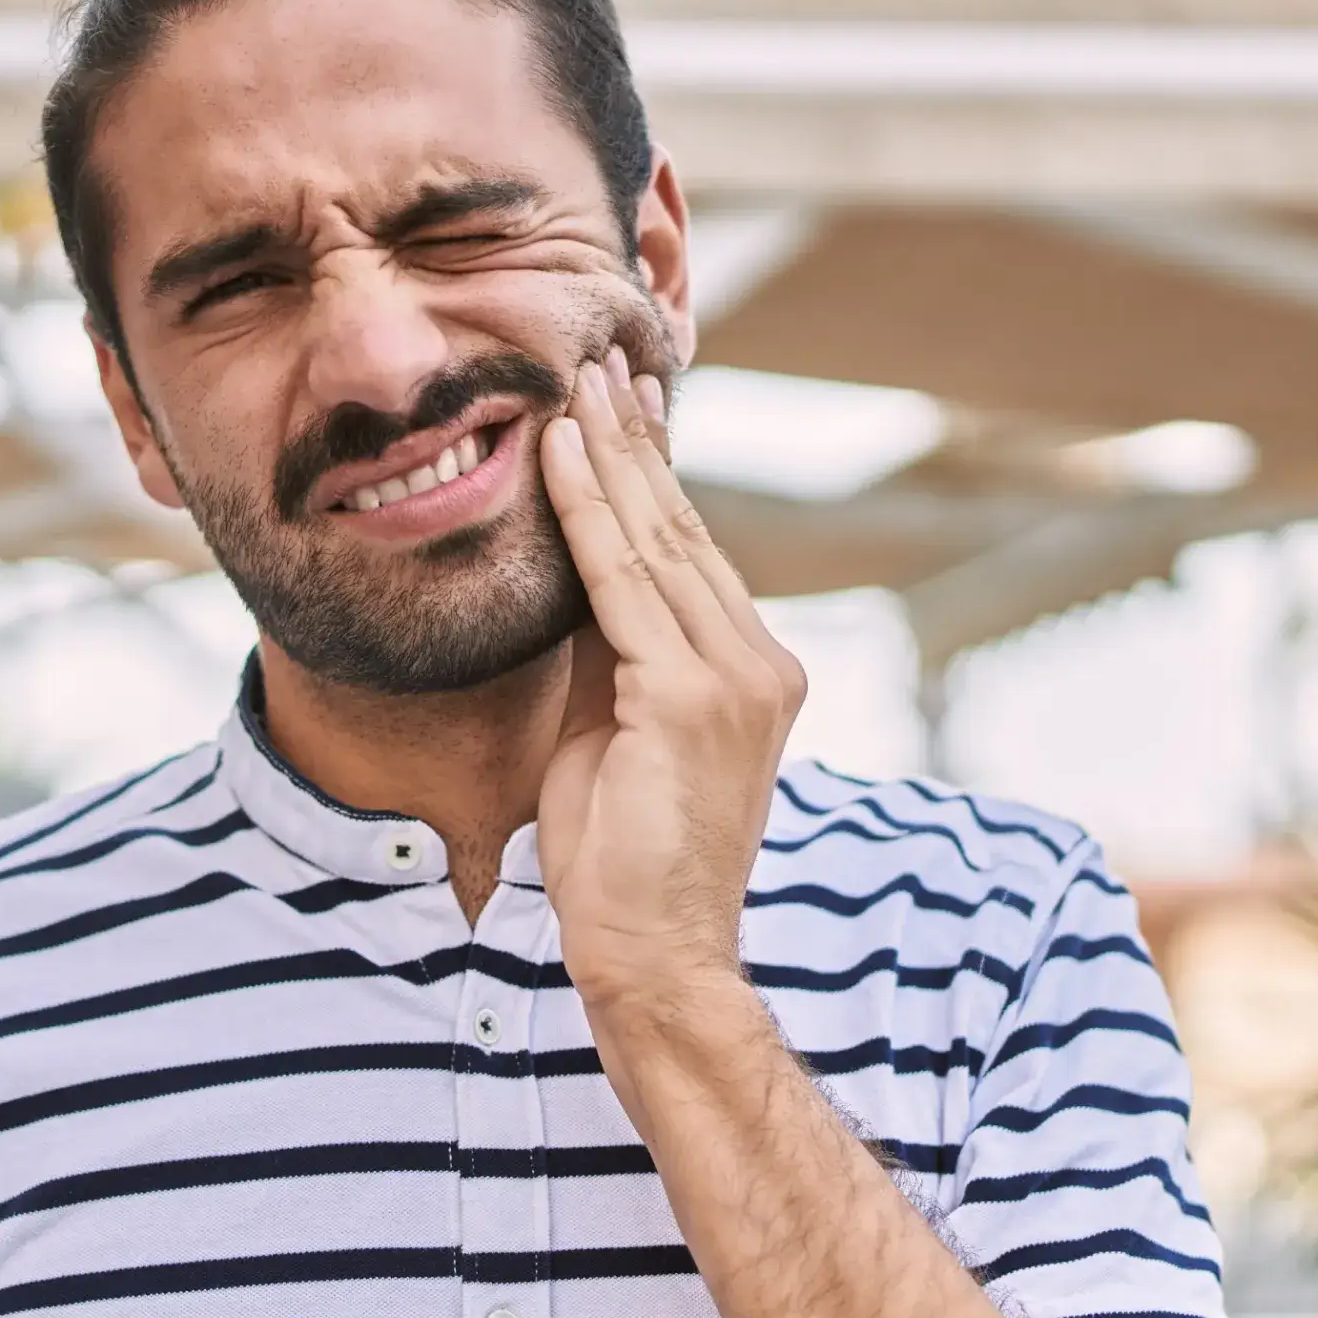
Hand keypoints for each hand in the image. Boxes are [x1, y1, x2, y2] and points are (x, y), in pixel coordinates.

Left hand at [534, 345, 806, 1024]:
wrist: (653, 956)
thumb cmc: (622, 863)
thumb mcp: (612, 732)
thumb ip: (608, 655)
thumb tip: (574, 578)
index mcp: (752, 672)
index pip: (692, 554)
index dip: (652, 476)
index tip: (622, 406)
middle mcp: (760, 663)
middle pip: (682, 530)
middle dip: (635, 441)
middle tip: (599, 361)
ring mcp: (735, 679)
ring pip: (656, 541)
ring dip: (608, 453)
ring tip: (574, 381)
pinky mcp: (690, 697)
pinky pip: (621, 581)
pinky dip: (585, 510)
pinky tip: (557, 453)